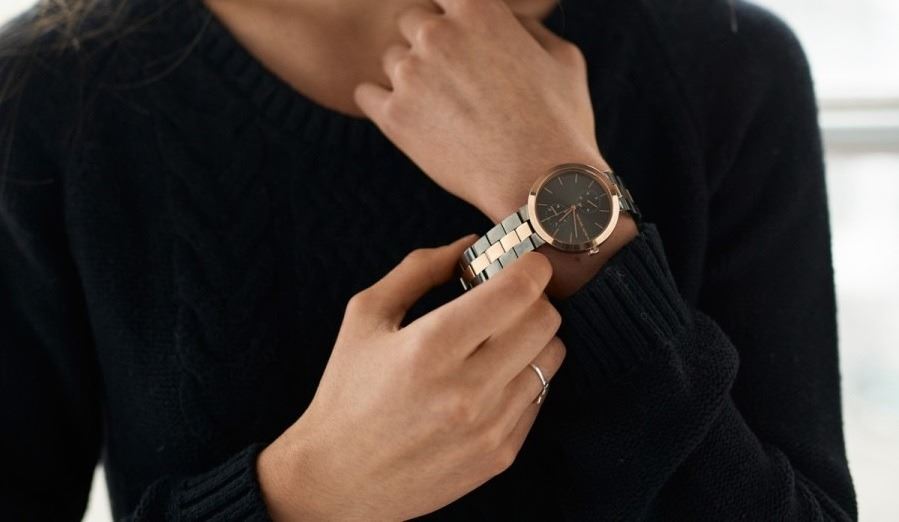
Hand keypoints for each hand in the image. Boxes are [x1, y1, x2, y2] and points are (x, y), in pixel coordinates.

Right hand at [258, 234, 566, 520]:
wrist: (337, 478)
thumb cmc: (346, 391)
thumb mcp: (366, 316)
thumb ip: (419, 269)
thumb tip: (471, 244)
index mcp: (430, 346)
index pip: (517, 291)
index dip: (529, 267)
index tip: (522, 263)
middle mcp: (467, 389)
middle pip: (545, 320)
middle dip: (533, 299)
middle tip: (508, 299)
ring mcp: (489, 426)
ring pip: (552, 357)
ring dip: (533, 338)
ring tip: (500, 339)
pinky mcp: (500, 454)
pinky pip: (540, 396)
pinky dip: (524, 377)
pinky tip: (491, 377)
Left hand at [354, 0, 604, 222]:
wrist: (539, 183)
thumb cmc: (560, 122)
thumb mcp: (563, 59)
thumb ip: (529, 29)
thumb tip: (513, 24)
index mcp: (477, 9)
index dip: (448, 10)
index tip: (458, 32)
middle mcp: (436, 34)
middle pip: (410, 20)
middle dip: (428, 42)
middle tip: (451, 76)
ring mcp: (410, 75)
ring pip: (391, 59)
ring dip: (409, 75)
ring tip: (441, 107)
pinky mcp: (393, 116)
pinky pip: (367, 94)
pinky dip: (383, 103)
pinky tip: (409, 118)